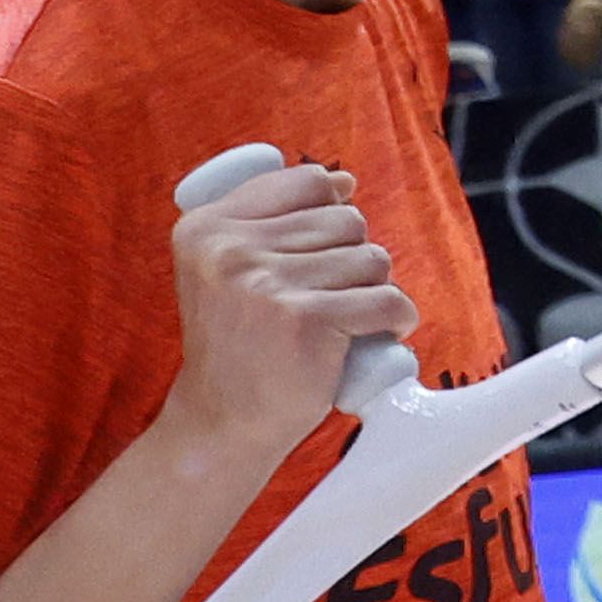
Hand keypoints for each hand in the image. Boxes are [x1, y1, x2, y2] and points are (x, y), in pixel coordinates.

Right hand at [157, 156, 416, 464]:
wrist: (222, 422)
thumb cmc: (240, 344)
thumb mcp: (226, 271)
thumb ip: (272, 219)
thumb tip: (343, 180)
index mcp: (205, 227)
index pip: (307, 181)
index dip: (331, 211)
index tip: (318, 253)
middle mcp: (228, 250)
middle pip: (347, 220)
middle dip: (354, 260)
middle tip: (328, 300)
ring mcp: (265, 284)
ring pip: (372, 258)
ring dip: (373, 291)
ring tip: (344, 321)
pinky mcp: (305, 320)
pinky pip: (387, 300)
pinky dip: (396, 320)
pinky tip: (375, 336)